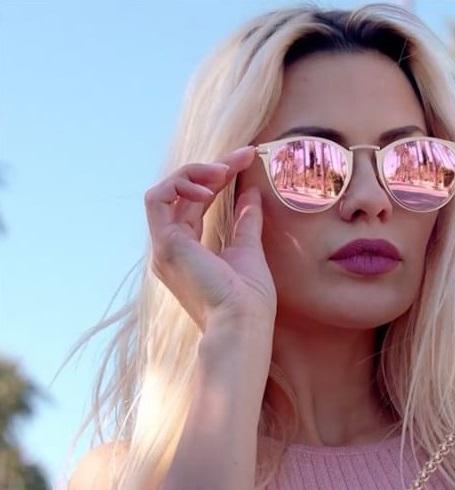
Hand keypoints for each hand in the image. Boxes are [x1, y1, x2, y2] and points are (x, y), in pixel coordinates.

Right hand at [144, 146, 276, 332]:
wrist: (243, 323)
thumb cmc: (248, 298)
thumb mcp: (248, 248)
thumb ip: (246, 221)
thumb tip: (251, 193)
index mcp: (188, 250)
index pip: (196, 202)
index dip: (217, 177)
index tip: (246, 160)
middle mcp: (171, 247)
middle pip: (182, 193)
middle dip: (212, 168)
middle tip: (244, 155)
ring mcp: (164, 246)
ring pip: (166, 190)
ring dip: (195, 172)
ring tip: (226, 170)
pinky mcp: (165, 244)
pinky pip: (157, 198)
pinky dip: (180, 183)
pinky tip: (209, 185)